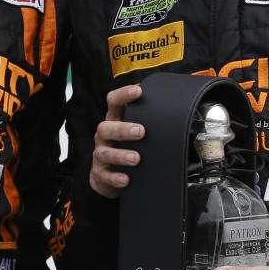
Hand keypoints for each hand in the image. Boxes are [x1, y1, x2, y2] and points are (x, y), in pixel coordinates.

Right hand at [88, 84, 144, 198]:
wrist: (106, 174)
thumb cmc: (123, 145)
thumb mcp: (130, 128)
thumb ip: (144, 116)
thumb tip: (167, 99)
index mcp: (113, 120)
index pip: (113, 102)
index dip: (123, 94)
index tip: (137, 91)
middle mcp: (104, 136)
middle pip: (106, 127)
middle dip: (123, 129)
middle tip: (141, 131)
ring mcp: (101, 155)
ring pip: (105, 153)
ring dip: (121, 155)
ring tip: (136, 158)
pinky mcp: (100, 174)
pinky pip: (106, 176)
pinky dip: (116, 178)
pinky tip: (126, 179)